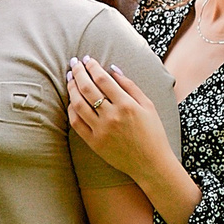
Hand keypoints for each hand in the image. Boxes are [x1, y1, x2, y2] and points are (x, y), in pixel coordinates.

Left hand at [65, 58, 170, 185]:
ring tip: (70, 78)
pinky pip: (76, 123)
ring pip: (78, 104)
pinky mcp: (94, 143)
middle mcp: (112, 116)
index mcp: (127, 104)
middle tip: (74, 63)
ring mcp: (101, 130)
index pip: (102, 79)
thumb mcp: (148, 105)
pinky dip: (71, 109)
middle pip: (87, 88)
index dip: (92, 66)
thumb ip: (130, 86)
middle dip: (78, 72)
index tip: (87, 59)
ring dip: (72, 88)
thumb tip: (112, 69)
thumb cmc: (153, 133)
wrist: (151, 164)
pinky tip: (72, 100)